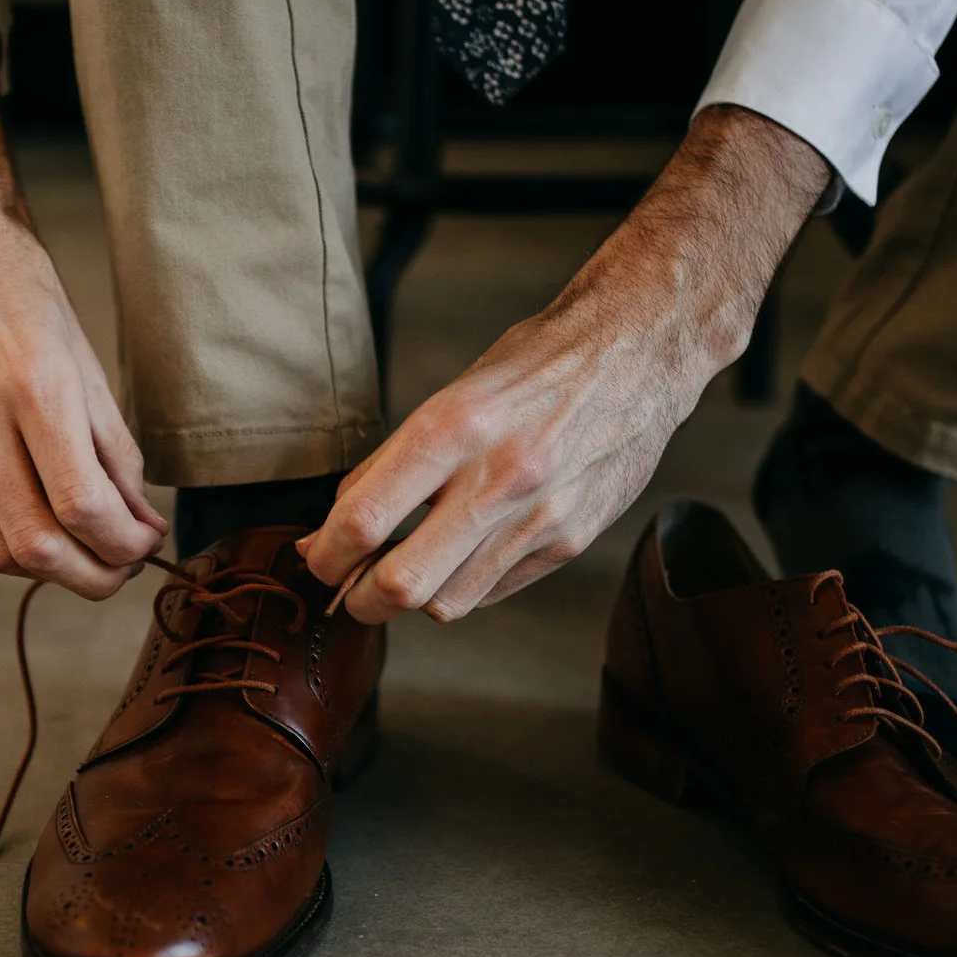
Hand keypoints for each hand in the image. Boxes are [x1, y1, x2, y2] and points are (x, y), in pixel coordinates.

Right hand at [0, 4, 166, 597]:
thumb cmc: (17, 280)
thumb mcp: (84, 354)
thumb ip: (112, 445)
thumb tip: (138, 518)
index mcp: (33, 387)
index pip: (84, 508)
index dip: (128, 543)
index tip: (151, 537)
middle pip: (37, 549)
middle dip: (95, 576)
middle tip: (126, 562)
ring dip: (54, 570)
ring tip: (92, 549)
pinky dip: (17, 537)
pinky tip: (48, 518)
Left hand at [298, 105, 827, 622]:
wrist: (639, 353)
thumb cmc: (538, 365)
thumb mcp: (453, 393)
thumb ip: (396, 461)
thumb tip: (340, 523)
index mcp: (456, 426)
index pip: (364, 519)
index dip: (325, 554)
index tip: (317, 557)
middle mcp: (499, 476)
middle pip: (402, 585)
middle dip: (360, 601)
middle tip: (350, 590)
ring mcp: (539, 516)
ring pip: (447, 603)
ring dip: (416, 596)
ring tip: (411, 566)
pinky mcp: (570, 540)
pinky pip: (493, 592)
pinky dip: (465, 586)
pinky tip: (465, 554)